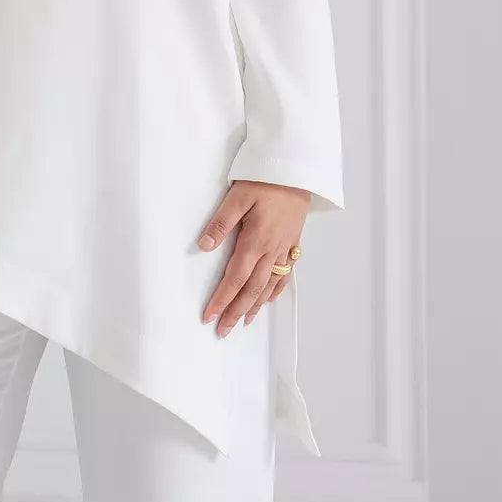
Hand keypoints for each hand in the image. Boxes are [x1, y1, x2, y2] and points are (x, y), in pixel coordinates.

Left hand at [197, 179, 309, 335]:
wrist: (298, 170)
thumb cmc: (266, 179)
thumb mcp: (237, 196)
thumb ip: (220, 223)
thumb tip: (203, 246)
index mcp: (256, 241)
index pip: (235, 278)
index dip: (222, 300)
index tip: (209, 316)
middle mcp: (272, 250)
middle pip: (252, 289)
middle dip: (236, 312)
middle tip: (223, 330)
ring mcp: (285, 248)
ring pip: (269, 286)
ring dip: (255, 306)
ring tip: (244, 322)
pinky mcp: (293, 243)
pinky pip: (285, 275)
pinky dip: (276, 290)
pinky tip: (269, 298)